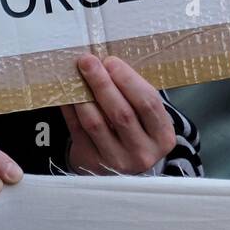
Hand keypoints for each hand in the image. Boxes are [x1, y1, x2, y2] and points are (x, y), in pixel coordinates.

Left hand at [61, 55, 175, 174]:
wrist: (119, 167)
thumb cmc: (135, 129)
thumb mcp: (146, 117)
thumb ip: (133, 94)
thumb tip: (106, 62)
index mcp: (162, 137)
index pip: (148, 103)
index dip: (128, 80)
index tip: (111, 61)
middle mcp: (142, 153)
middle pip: (121, 113)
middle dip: (102, 83)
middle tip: (88, 61)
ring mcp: (116, 161)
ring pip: (96, 123)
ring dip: (83, 95)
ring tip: (75, 74)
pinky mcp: (92, 163)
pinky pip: (77, 130)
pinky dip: (70, 108)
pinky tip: (67, 92)